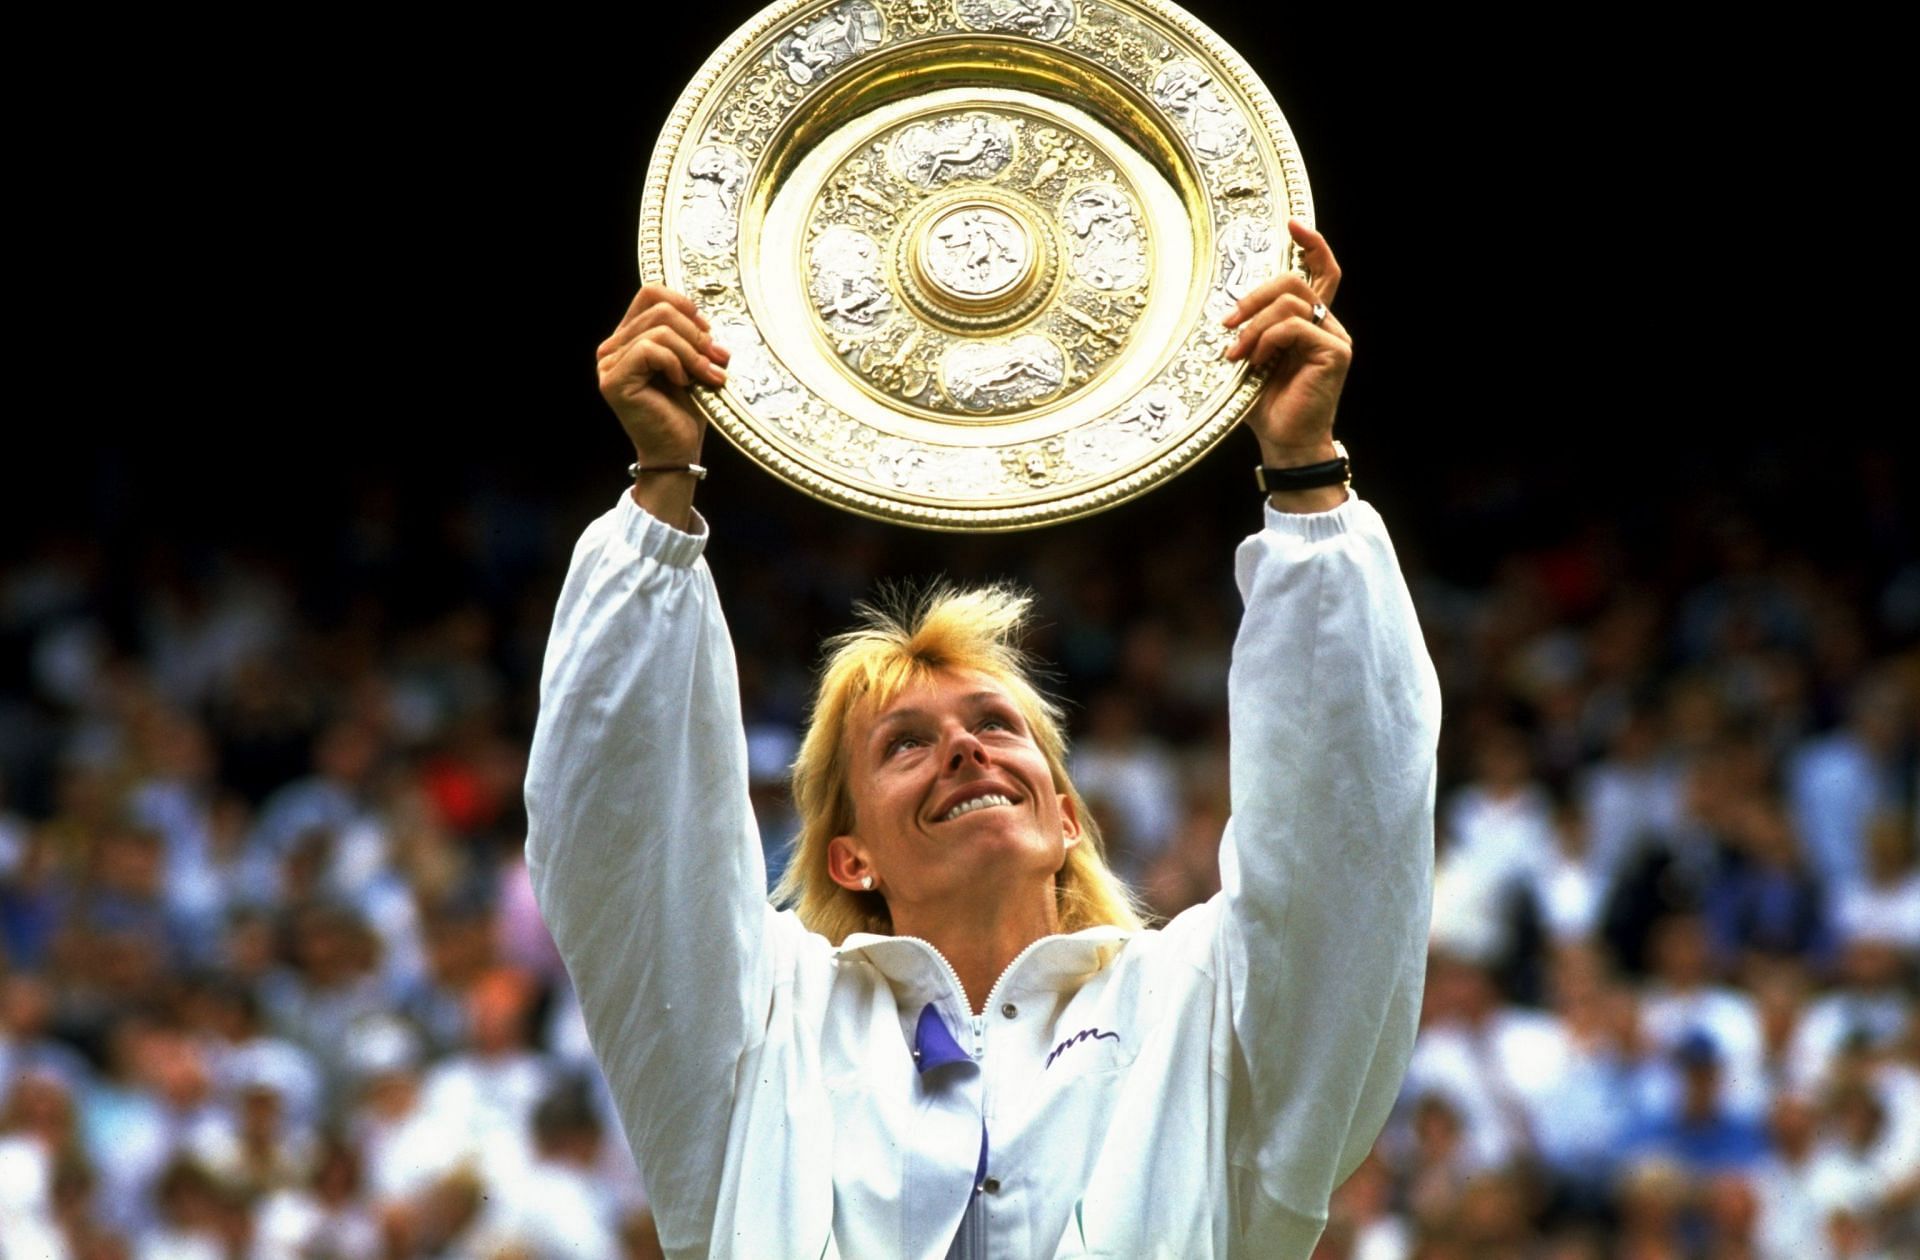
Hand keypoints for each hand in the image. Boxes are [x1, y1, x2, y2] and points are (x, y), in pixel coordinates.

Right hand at [596, 284, 729, 463]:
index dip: (683, 303)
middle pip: (659, 310)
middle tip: (719, 359)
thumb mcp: (693, 362)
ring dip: (693, 353)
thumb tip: (705, 316)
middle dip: (697, 334)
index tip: (708, 330)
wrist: (679, 451)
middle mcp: (612, 348)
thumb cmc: (686, 410)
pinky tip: (684, 383)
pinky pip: (650, 350)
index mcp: (629, 338)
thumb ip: (690, 335)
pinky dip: (676, 363)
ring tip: (709, 376)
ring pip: (659, 330)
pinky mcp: (614, 381)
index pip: (650, 293)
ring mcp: (609, 364)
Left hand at [1222, 220, 1350, 468]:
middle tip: (1227, 322)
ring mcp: (1335, 338)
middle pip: (1295, 281)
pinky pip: (1296, 327)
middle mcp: (1327, 325)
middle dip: (1255, 295)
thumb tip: (1222, 307)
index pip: (1320, 272)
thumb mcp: (1248, 359)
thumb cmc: (1264, 405)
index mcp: (1309, 323)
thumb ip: (1249, 329)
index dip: (1311, 244)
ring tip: (1236, 353)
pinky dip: (1268, 340)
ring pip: (1291, 302)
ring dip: (1254, 325)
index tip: (1292, 224)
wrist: (1284, 443)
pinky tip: (1255, 362)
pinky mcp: (1336, 353)